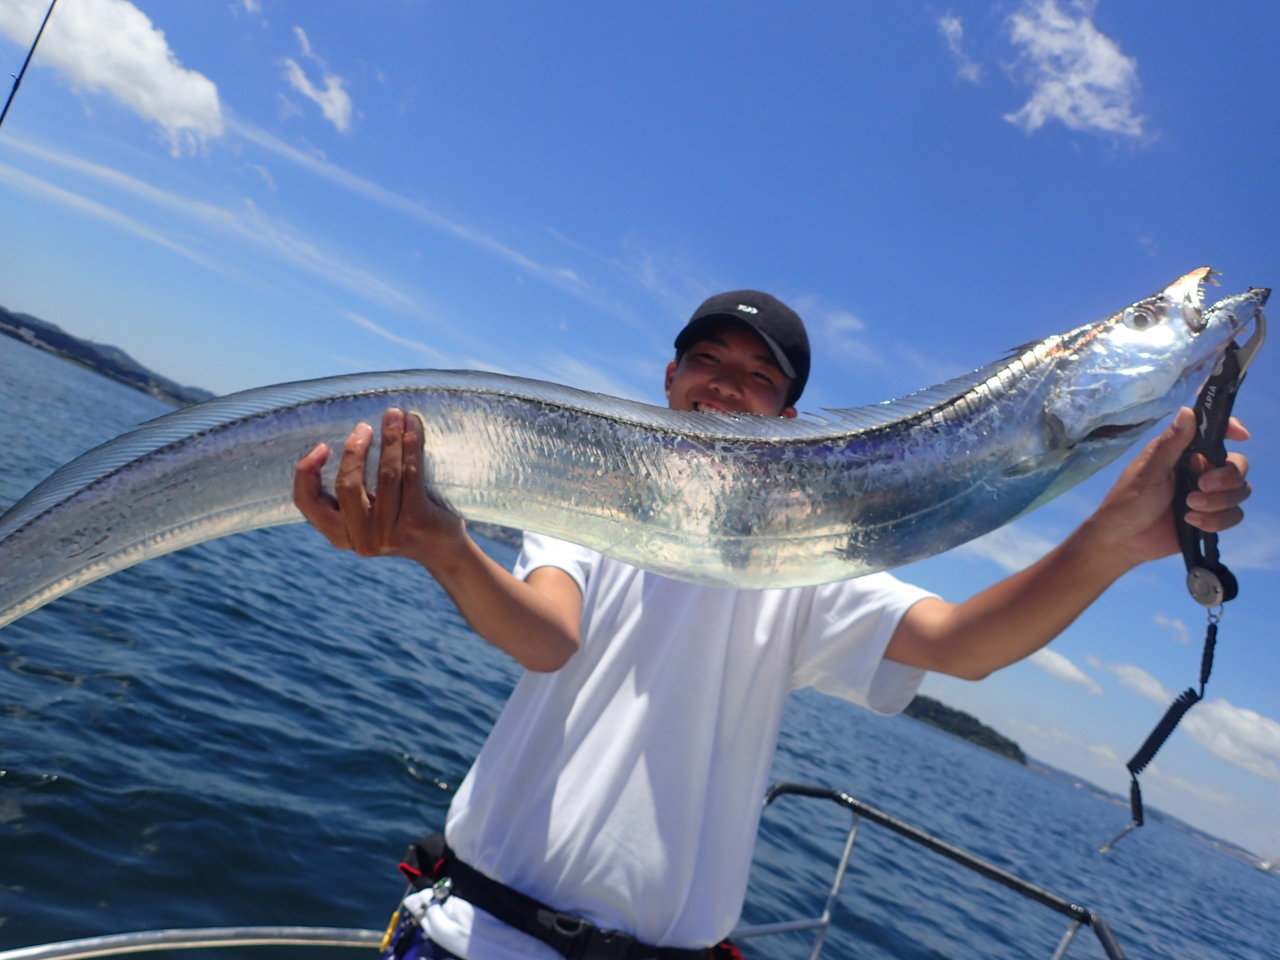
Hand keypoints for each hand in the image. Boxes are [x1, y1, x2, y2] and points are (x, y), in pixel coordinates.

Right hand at [293, 407, 465, 560]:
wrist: (442, 549)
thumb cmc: (401, 522)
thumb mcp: (367, 514)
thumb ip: (350, 493)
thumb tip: (344, 441)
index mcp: (340, 536)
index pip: (307, 502)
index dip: (307, 472)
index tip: (322, 446)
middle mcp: (362, 540)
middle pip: (347, 485)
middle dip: (355, 449)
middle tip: (365, 426)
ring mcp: (390, 534)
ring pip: (385, 475)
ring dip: (390, 439)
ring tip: (394, 415)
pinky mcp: (416, 522)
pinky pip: (411, 475)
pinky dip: (411, 446)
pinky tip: (413, 427)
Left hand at [1087, 407, 1250, 567]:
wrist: (1123, 540)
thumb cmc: (1127, 501)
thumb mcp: (1148, 471)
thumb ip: (1171, 444)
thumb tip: (1187, 411)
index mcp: (1183, 452)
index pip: (1215, 433)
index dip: (1231, 429)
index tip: (1241, 436)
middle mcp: (1200, 470)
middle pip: (1237, 465)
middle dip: (1225, 477)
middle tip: (1201, 486)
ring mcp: (1208, 495)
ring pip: (1240, 491)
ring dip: (1219, 501)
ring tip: (1189, 507)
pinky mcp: (1211, 517)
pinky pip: (1233, 515)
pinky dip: (1216, 520)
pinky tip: (1192, 522)